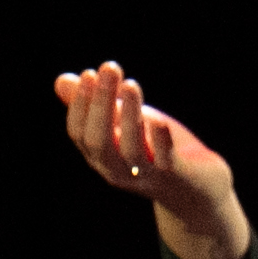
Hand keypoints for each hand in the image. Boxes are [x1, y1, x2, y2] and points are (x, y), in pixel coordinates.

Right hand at [49, 62, 250, 258]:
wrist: (196, 189)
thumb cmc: (155, 150)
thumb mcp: (123, 124)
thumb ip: (96, 104)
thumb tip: (61, 80)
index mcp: (101, 157)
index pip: (80, 134)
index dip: (80, 105)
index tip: (88, 74)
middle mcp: (118, 170)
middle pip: (100, 140)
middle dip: (102, 103)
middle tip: (109, 68)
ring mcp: (146, 176)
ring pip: (131, 149)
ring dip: (129, 115)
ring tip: (131, 84)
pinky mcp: (175, 176)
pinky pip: (164, 160)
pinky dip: (160, 140)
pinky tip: (158, 120)